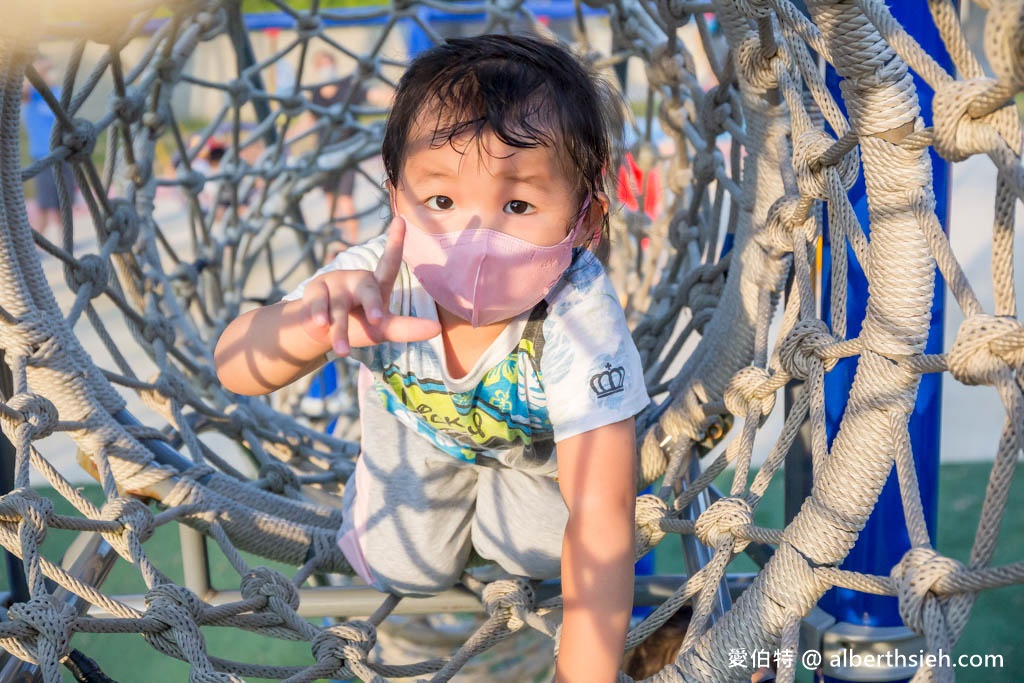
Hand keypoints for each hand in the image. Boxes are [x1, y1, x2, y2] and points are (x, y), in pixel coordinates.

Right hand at [300, 216, 440, 354]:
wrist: (321, 331)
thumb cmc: (360, 326)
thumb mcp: (383, 329)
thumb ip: (407, 328)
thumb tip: (438, 329)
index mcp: (378, 285)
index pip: (390, 262)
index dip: (396, 242)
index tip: (401, 220)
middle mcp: (359, 279)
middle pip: (367, 291)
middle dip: (371, 306)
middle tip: (376, 321)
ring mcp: (336, 281)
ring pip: (340, 307)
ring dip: (340, 330)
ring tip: (343, 352)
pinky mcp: (315, 288)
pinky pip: (319, 303)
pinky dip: (319, 315)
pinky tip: (319, 324)